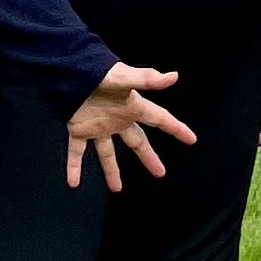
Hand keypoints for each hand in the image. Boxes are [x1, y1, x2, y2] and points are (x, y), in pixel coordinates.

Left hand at [63, 60, 195, 192]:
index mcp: (132, 107)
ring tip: (117, 189)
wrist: (69, 71)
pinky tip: (73, 183)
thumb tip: (174, 76)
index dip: (176, 128)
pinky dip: (74, 167)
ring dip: (111, 171)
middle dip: (148, 157)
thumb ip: (148, 78)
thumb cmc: (99, 73)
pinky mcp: (78, 129)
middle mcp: (117, 119)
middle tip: (160, 173)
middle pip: (137, 141)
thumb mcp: (125, 77)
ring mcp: (98, 126)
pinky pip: (76, 152)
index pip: (159, 118)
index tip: (191, 139)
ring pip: (107, 153)